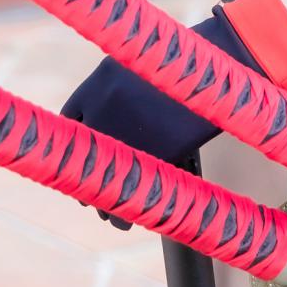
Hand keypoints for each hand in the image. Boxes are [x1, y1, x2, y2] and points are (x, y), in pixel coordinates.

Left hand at [59, 0, 286, 228]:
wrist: (215, 71)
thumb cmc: (183, 65)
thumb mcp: (141, 65)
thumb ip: (116, 90)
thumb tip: (104, 119)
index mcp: (97, 83)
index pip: (70, 119)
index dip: (77, 141)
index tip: (84, 153)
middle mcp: (102, 108)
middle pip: (82, 152)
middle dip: (88, 173)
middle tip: (93, 191)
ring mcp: (126, 132)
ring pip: (100, 176)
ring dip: (102, 198)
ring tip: (110, 212)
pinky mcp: (150, 154)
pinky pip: (127, 190)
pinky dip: (124, 209)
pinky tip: (126, 220)